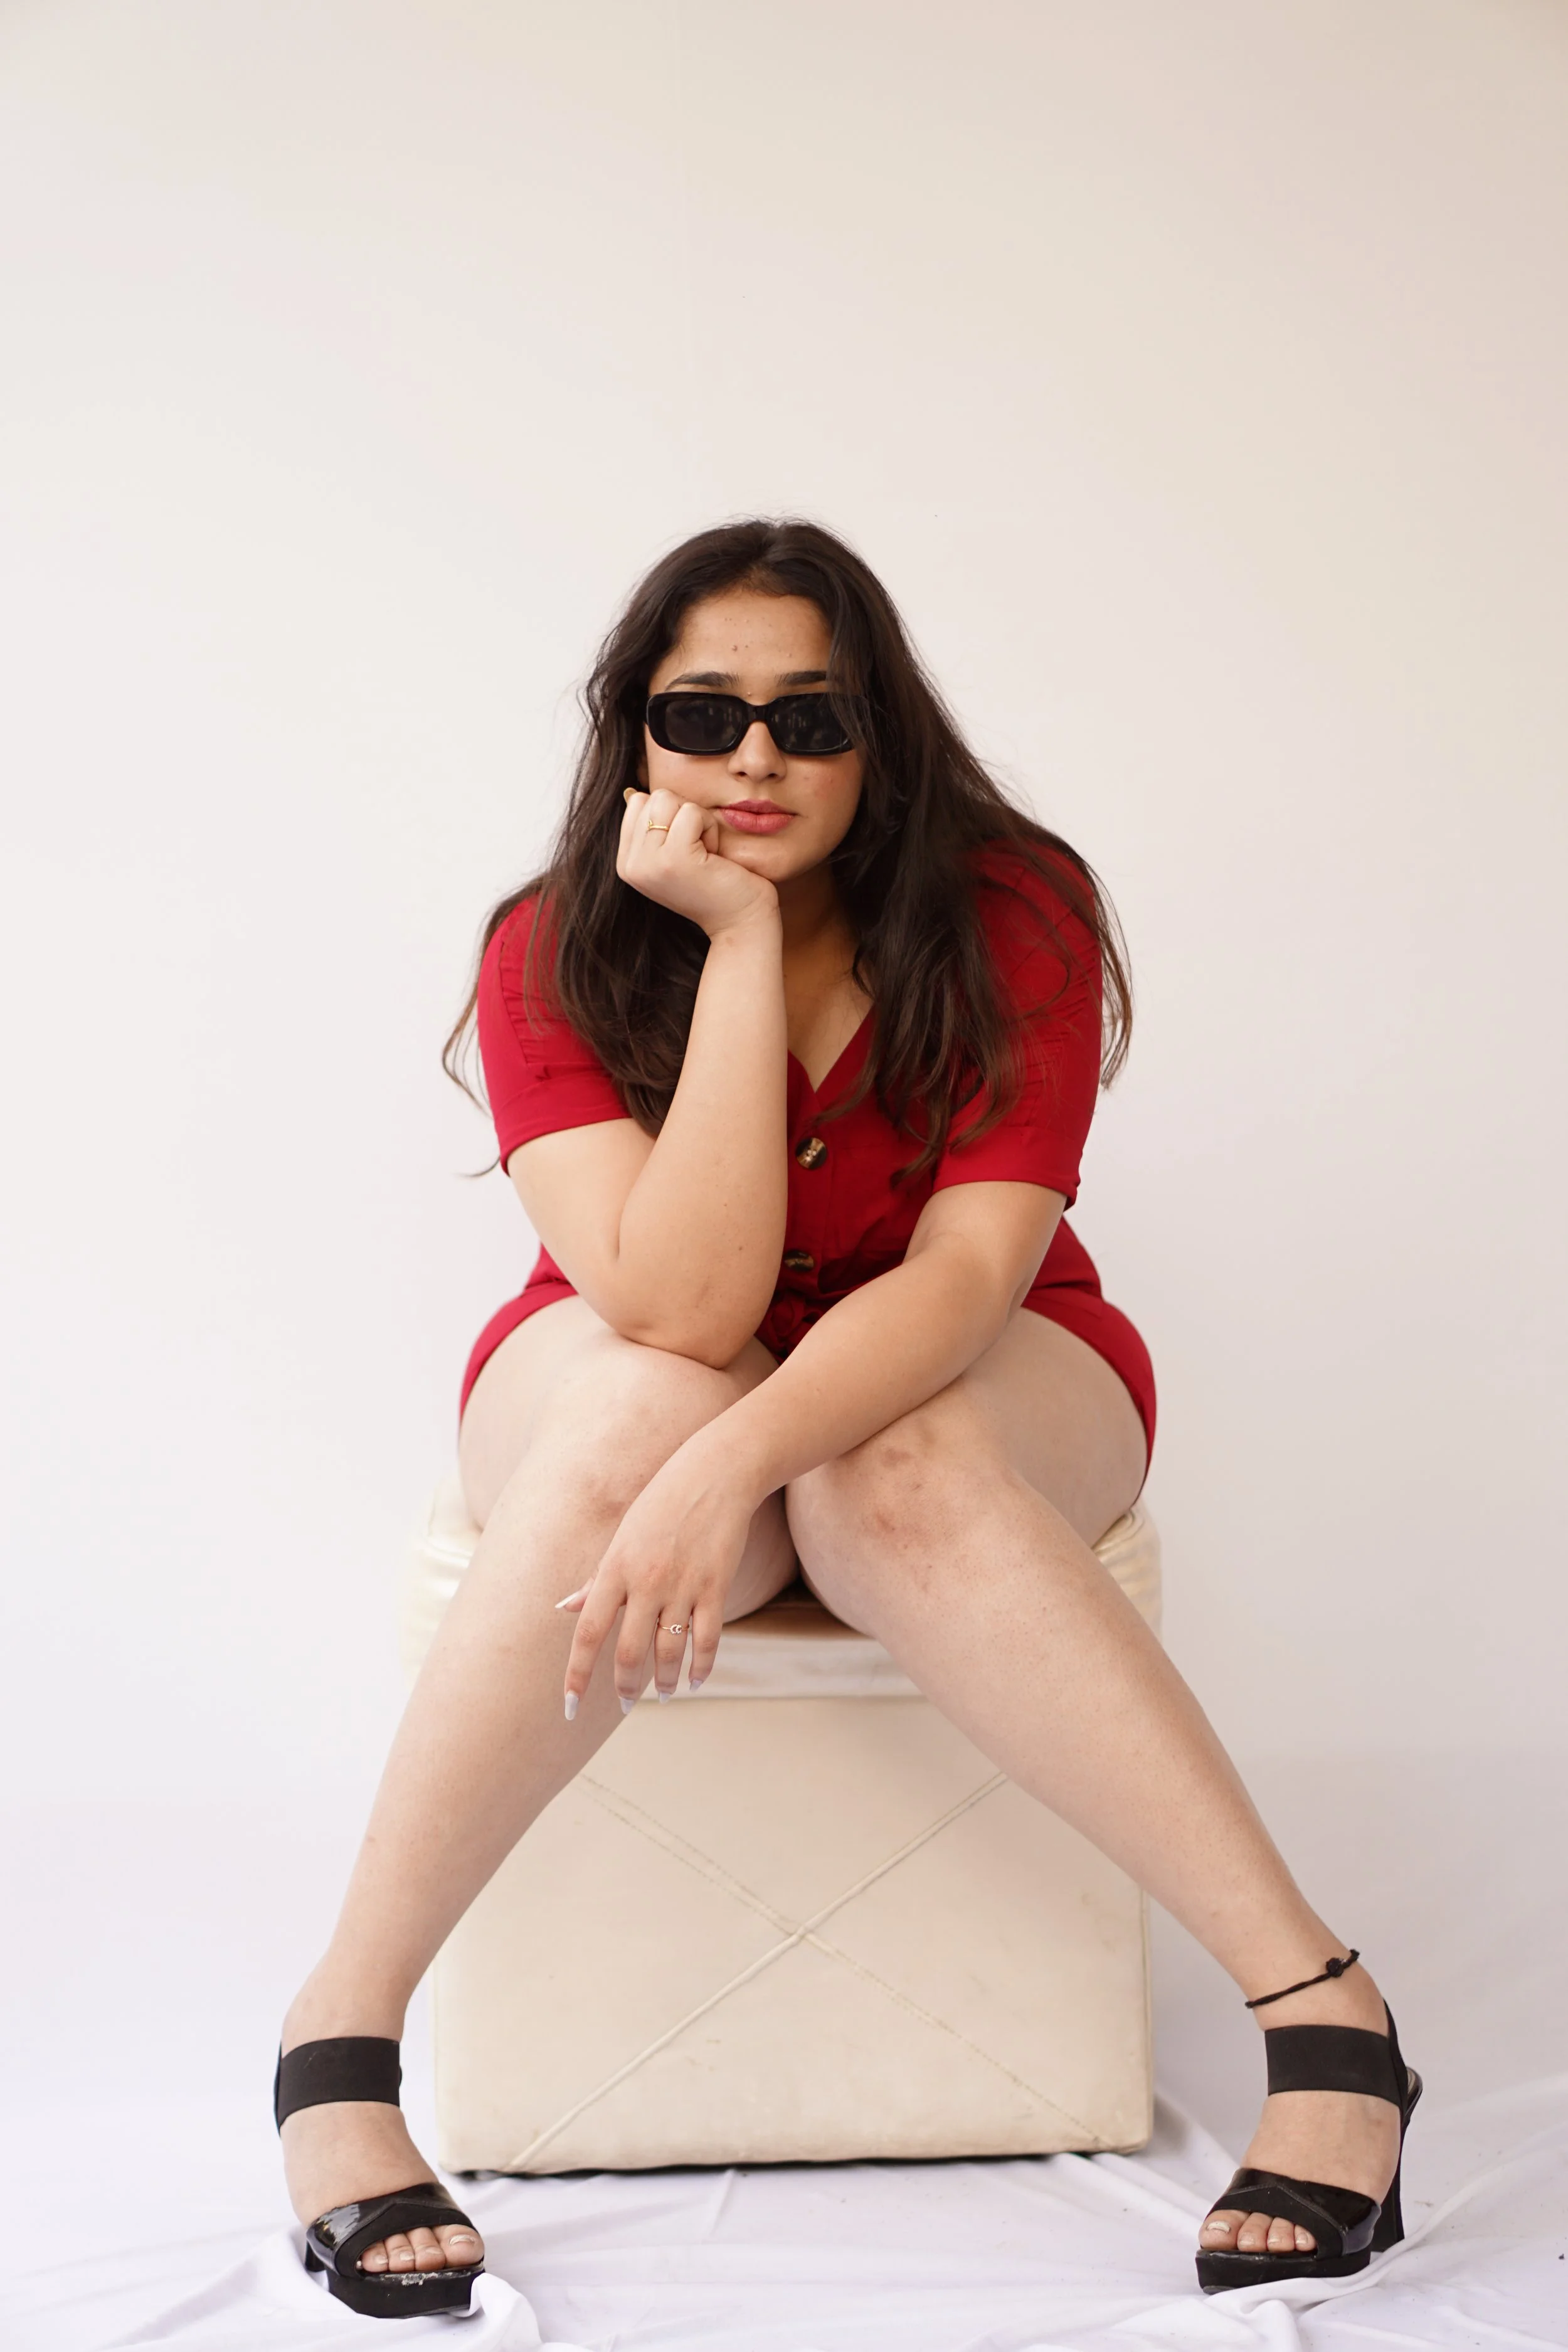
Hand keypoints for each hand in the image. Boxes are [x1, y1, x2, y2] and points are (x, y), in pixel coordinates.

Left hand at [557, 1442, 757, 1711]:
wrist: (714, 1472)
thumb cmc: (662, 1503)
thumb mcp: (622, 1537)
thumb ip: (596, 1579)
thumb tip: (564, 1609)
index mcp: (615, 1569)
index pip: (587, 1632)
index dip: (576, 1674)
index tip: (568, 1706)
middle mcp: (645, 1581)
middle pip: (628, 1652)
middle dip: (625, 1687)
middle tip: (624, 1706)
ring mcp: (682, 1585)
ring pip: (669, 1651)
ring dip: (665, 1681)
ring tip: (665, 1694)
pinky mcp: (715, 1586)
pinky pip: (707, 1638)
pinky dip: (701, 1666)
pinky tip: (696, 1679)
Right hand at [618, 787, 778, 939]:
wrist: (740, 923)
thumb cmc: (716, 884)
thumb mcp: (672, 855)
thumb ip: (653, 828)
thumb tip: (632, 791)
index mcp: (627, 863)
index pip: (638, 802)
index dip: (672, 815)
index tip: (687, 848)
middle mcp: (631, 865)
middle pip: (655, 796)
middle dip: (685, 815)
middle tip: (699, 851)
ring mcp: (649, 863)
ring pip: (669, 799)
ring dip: (698, 820)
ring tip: (706, 854)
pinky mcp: (674, 859)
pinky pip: (691, 812)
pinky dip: (710, 828)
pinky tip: (714, 856)